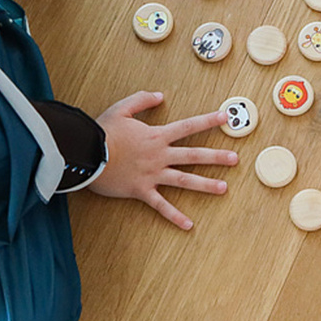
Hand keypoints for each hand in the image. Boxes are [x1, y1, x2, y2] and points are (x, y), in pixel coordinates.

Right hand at [88, 91, 237, 229]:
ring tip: (224, 189)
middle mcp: (159, 155)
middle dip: (216, 157)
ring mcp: (152, 174)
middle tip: (235, 159)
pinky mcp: (141, 190)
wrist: (84, 153)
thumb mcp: (121, 108)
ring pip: (184, 180)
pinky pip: (161, 205)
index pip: (188, 126)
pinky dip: (175, 216)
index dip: (208, 121)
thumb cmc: (101, 131)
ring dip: (206, 184)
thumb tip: (160, 95)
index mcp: (157, 135)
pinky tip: (189, 225)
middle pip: (194, 155)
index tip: (226, 118)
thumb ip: (142, 100)